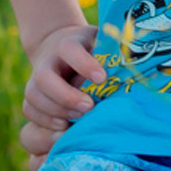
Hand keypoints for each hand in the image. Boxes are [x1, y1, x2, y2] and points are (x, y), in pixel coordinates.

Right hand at [18, 21, 106, 170]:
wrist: (58, 46)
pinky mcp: (32, 94)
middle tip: (88, 107)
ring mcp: (36, 77)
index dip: (84, 64)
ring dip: (55, 111)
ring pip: (33, 95)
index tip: (102, 78)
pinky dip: (43, 120)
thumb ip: (115, 52)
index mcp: (69, 43)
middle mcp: (48, 60)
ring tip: (75, 121)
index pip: (70, 49)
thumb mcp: (103, 43)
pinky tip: (62, 127)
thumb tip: (141, 65)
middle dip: (66, 96)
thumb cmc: (92, 49)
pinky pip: (29, 109)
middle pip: (44, 78)